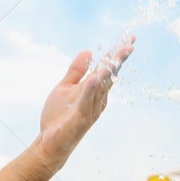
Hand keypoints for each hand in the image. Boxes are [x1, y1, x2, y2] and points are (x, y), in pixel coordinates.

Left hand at [35, 35, 133, 167]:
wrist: (49, 142)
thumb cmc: (59, 116)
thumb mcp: (65, 87)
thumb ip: (76, 70)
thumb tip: (88, 51)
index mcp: (94, 90)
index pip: (108, 69)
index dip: (117, 54)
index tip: (129, 38)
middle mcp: (97, 99)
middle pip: (109, 76)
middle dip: (119, 60)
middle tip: (130, 43)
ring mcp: (90, 109)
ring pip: (100, 87)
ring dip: (108, 71)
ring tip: (116, 55)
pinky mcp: (79, 119)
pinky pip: (85, 102)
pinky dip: (89, 90)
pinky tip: (93, 77)